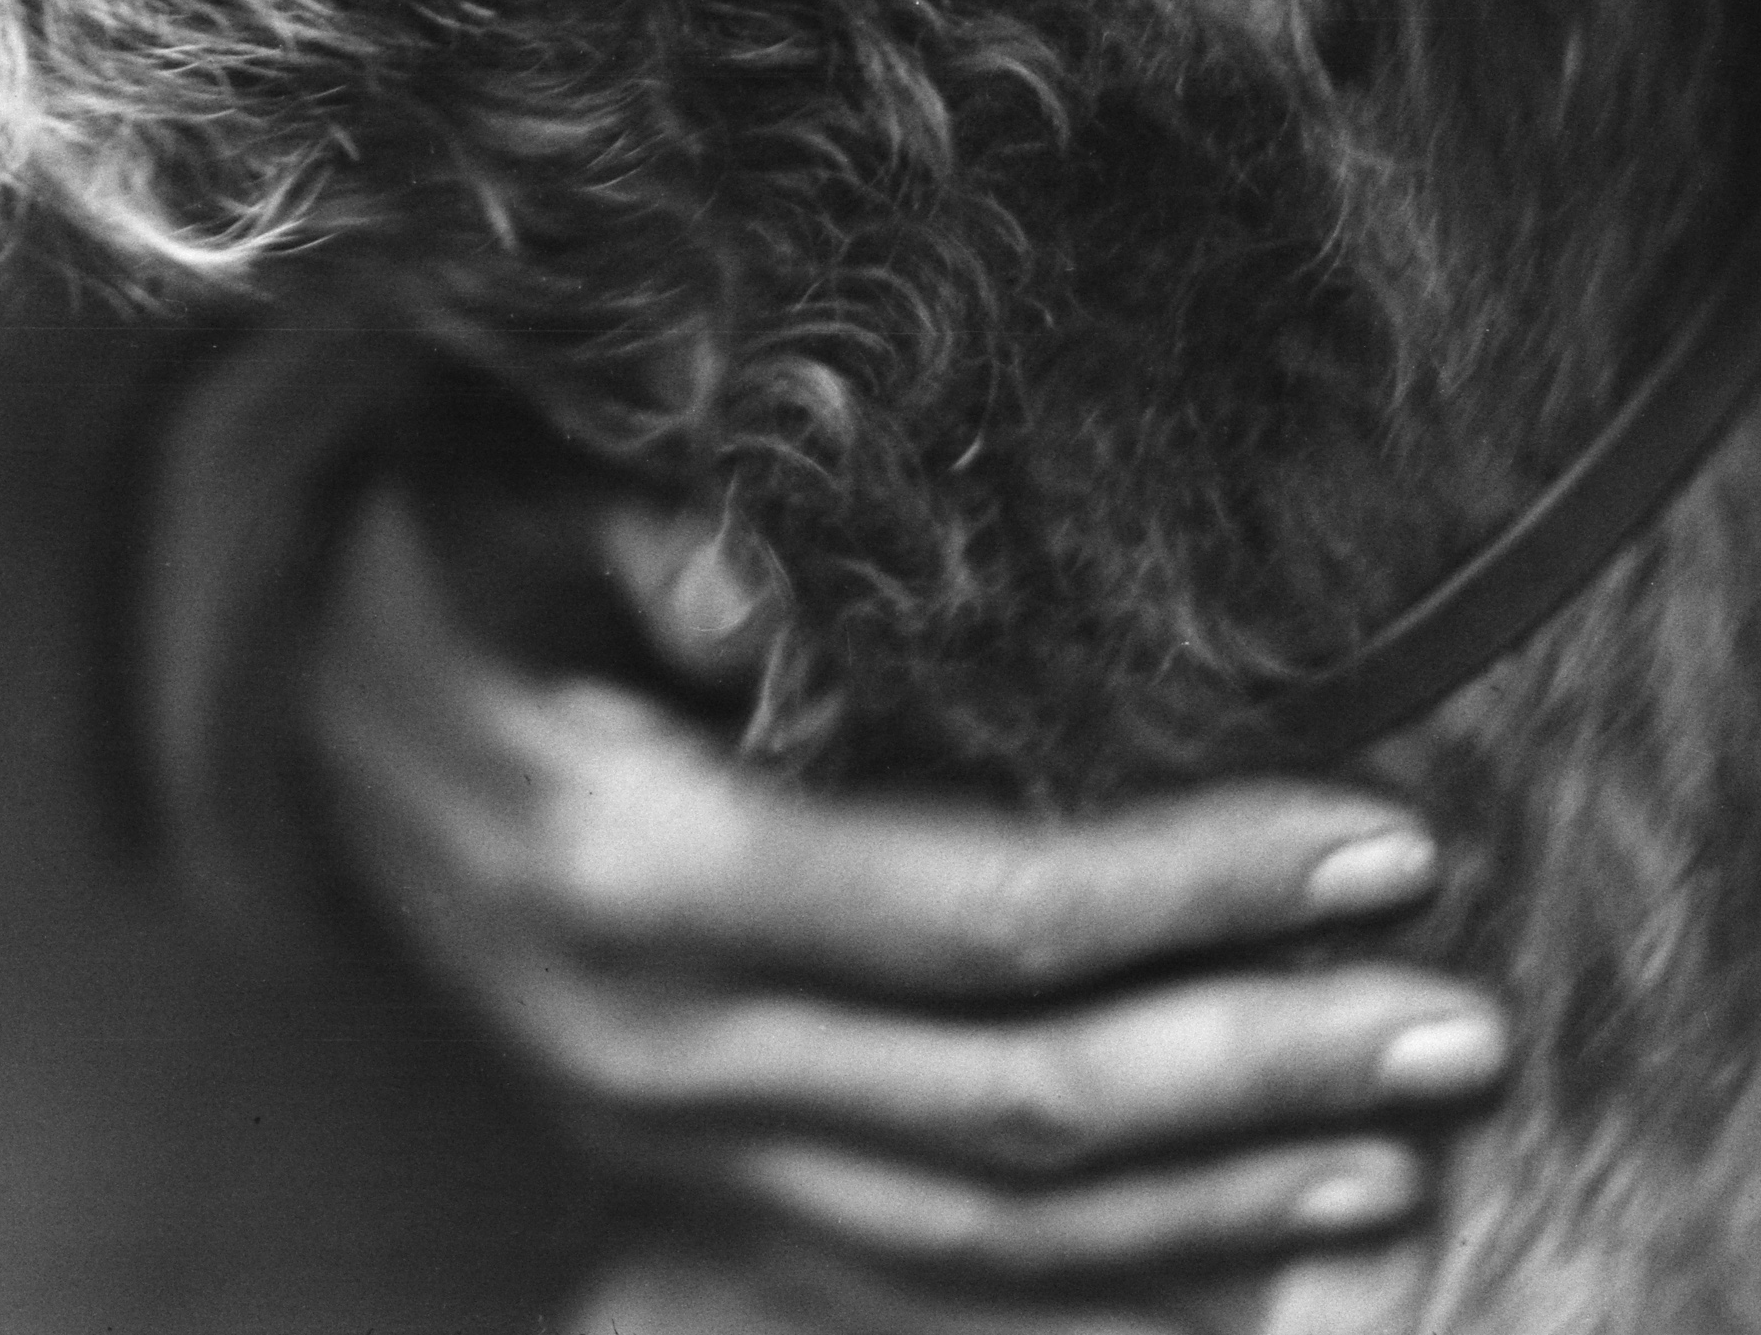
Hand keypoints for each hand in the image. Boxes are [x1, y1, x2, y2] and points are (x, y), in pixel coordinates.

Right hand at [306, 480, 1505, 1308]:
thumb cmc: (446, 565)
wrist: (294, 709)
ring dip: (1215, 1191)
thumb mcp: (509, 504)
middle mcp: (652, 1045)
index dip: (1193, 884)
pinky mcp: (685, 1180)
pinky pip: (919, 1267)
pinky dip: (1103, 1275)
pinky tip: (1259, 1235)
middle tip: (1466, 1019)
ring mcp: (664, 1139)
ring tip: (1407, 1145)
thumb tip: (776, 603)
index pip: (977, 906)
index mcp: (629, 870)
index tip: (1384, 841)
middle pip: (1013, 1097)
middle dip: (1259, 1061)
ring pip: (985, 1221)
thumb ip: (650, 538)